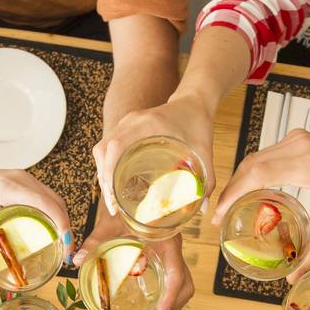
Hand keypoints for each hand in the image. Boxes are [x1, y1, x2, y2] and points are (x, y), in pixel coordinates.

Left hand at [0, 166, 73, 277]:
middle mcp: (23, 181)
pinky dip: (55, 212)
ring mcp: (27, 179)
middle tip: (66, 250)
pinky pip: (48, 196)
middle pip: (57, 202)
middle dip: (66, 226)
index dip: (62, 223)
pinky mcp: (26, 181)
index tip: (67, 244)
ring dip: (63, 218)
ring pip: (55, 198)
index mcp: (11, 189)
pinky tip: (53, 228)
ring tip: (64, 241)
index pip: (46, 204)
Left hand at [74, 208, 193, 309]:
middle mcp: (175, 248)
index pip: (177, 274)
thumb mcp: (110, 223)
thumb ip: (94, 241)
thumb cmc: (127, 205)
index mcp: (166, 241)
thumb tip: (75, 260)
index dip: (171, 297)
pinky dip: (170, 295)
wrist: (138, 190)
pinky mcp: (170, 255)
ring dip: (173, 303)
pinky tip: (155, 304)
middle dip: (173, 306)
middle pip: (186, 284)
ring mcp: (175, 252)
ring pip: (185, 283)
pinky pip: (178, 279)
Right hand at [93, 96, 213, 215]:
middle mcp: (132, 121)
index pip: (116, 145)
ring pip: (102, 149)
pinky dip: (108, 166)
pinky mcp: (126, 127)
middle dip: (104, 179)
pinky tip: (115, 183)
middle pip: (103, 150)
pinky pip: (108, 147)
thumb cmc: (198, 123)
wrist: (194, 101)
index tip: (113, 196)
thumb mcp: (204, 149)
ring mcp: (126, 123)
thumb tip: (205, 208)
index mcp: (148, 124)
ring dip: (103, 173)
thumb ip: (208, 177)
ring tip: (112, 199)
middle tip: (113, 206)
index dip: (109, 171)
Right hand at [210, 123, 309, 276]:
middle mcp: (300, 147)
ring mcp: (298, 139)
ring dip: (239, 180)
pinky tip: (247, 192)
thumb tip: (293, 276)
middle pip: (250, 164)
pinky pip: (266, 154)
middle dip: (230, 190)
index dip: (233, 194)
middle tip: (218, 216)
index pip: (258, 174)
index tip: (219, 214)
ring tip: (228, 206)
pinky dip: (252, 172)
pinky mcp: (297, 139)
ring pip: (255, 158)